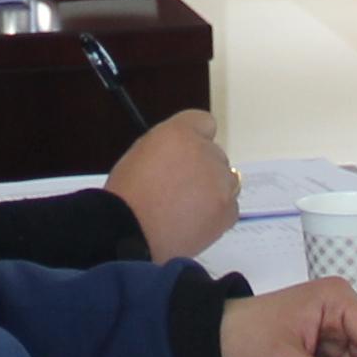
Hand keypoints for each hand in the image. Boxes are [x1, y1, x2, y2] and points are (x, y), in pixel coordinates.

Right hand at [104, 108, 240, 258]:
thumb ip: (167, 147)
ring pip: (226, 181)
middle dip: (202, 168)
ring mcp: (221, 182)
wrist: (132, 233)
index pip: (204, 123)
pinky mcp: (228, 210)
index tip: (185, 155)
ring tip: (186, 209)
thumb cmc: (126, 195)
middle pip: (215, 154)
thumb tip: (181, 155)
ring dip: (212, 190)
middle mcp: (206, 152)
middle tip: (179, 189)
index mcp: (179, 133)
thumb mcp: (139, 154)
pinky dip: (216, 214)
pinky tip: (194, 222)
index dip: (195, 140)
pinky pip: (230, 207)